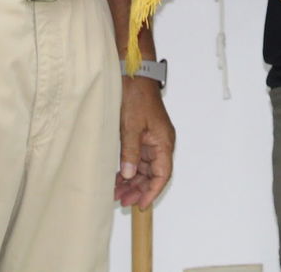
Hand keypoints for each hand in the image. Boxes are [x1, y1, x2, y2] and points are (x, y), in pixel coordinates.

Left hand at [114, 77, 174, 208]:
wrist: (133, 75)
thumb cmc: (136, 96)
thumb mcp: (131, 126)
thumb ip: (130, 152)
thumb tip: (128, 175)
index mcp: (164, 141)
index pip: (163, 174)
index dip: (153, 191)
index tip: (141, 204)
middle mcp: (160, 142)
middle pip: (153, 174)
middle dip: (139, 189)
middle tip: (123, 202)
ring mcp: (151, 139)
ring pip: (145, 168)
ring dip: (132, 181)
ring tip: (116, 193)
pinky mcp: (142, 136)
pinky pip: (137, 159)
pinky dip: (129, 169)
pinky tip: (117, 178)